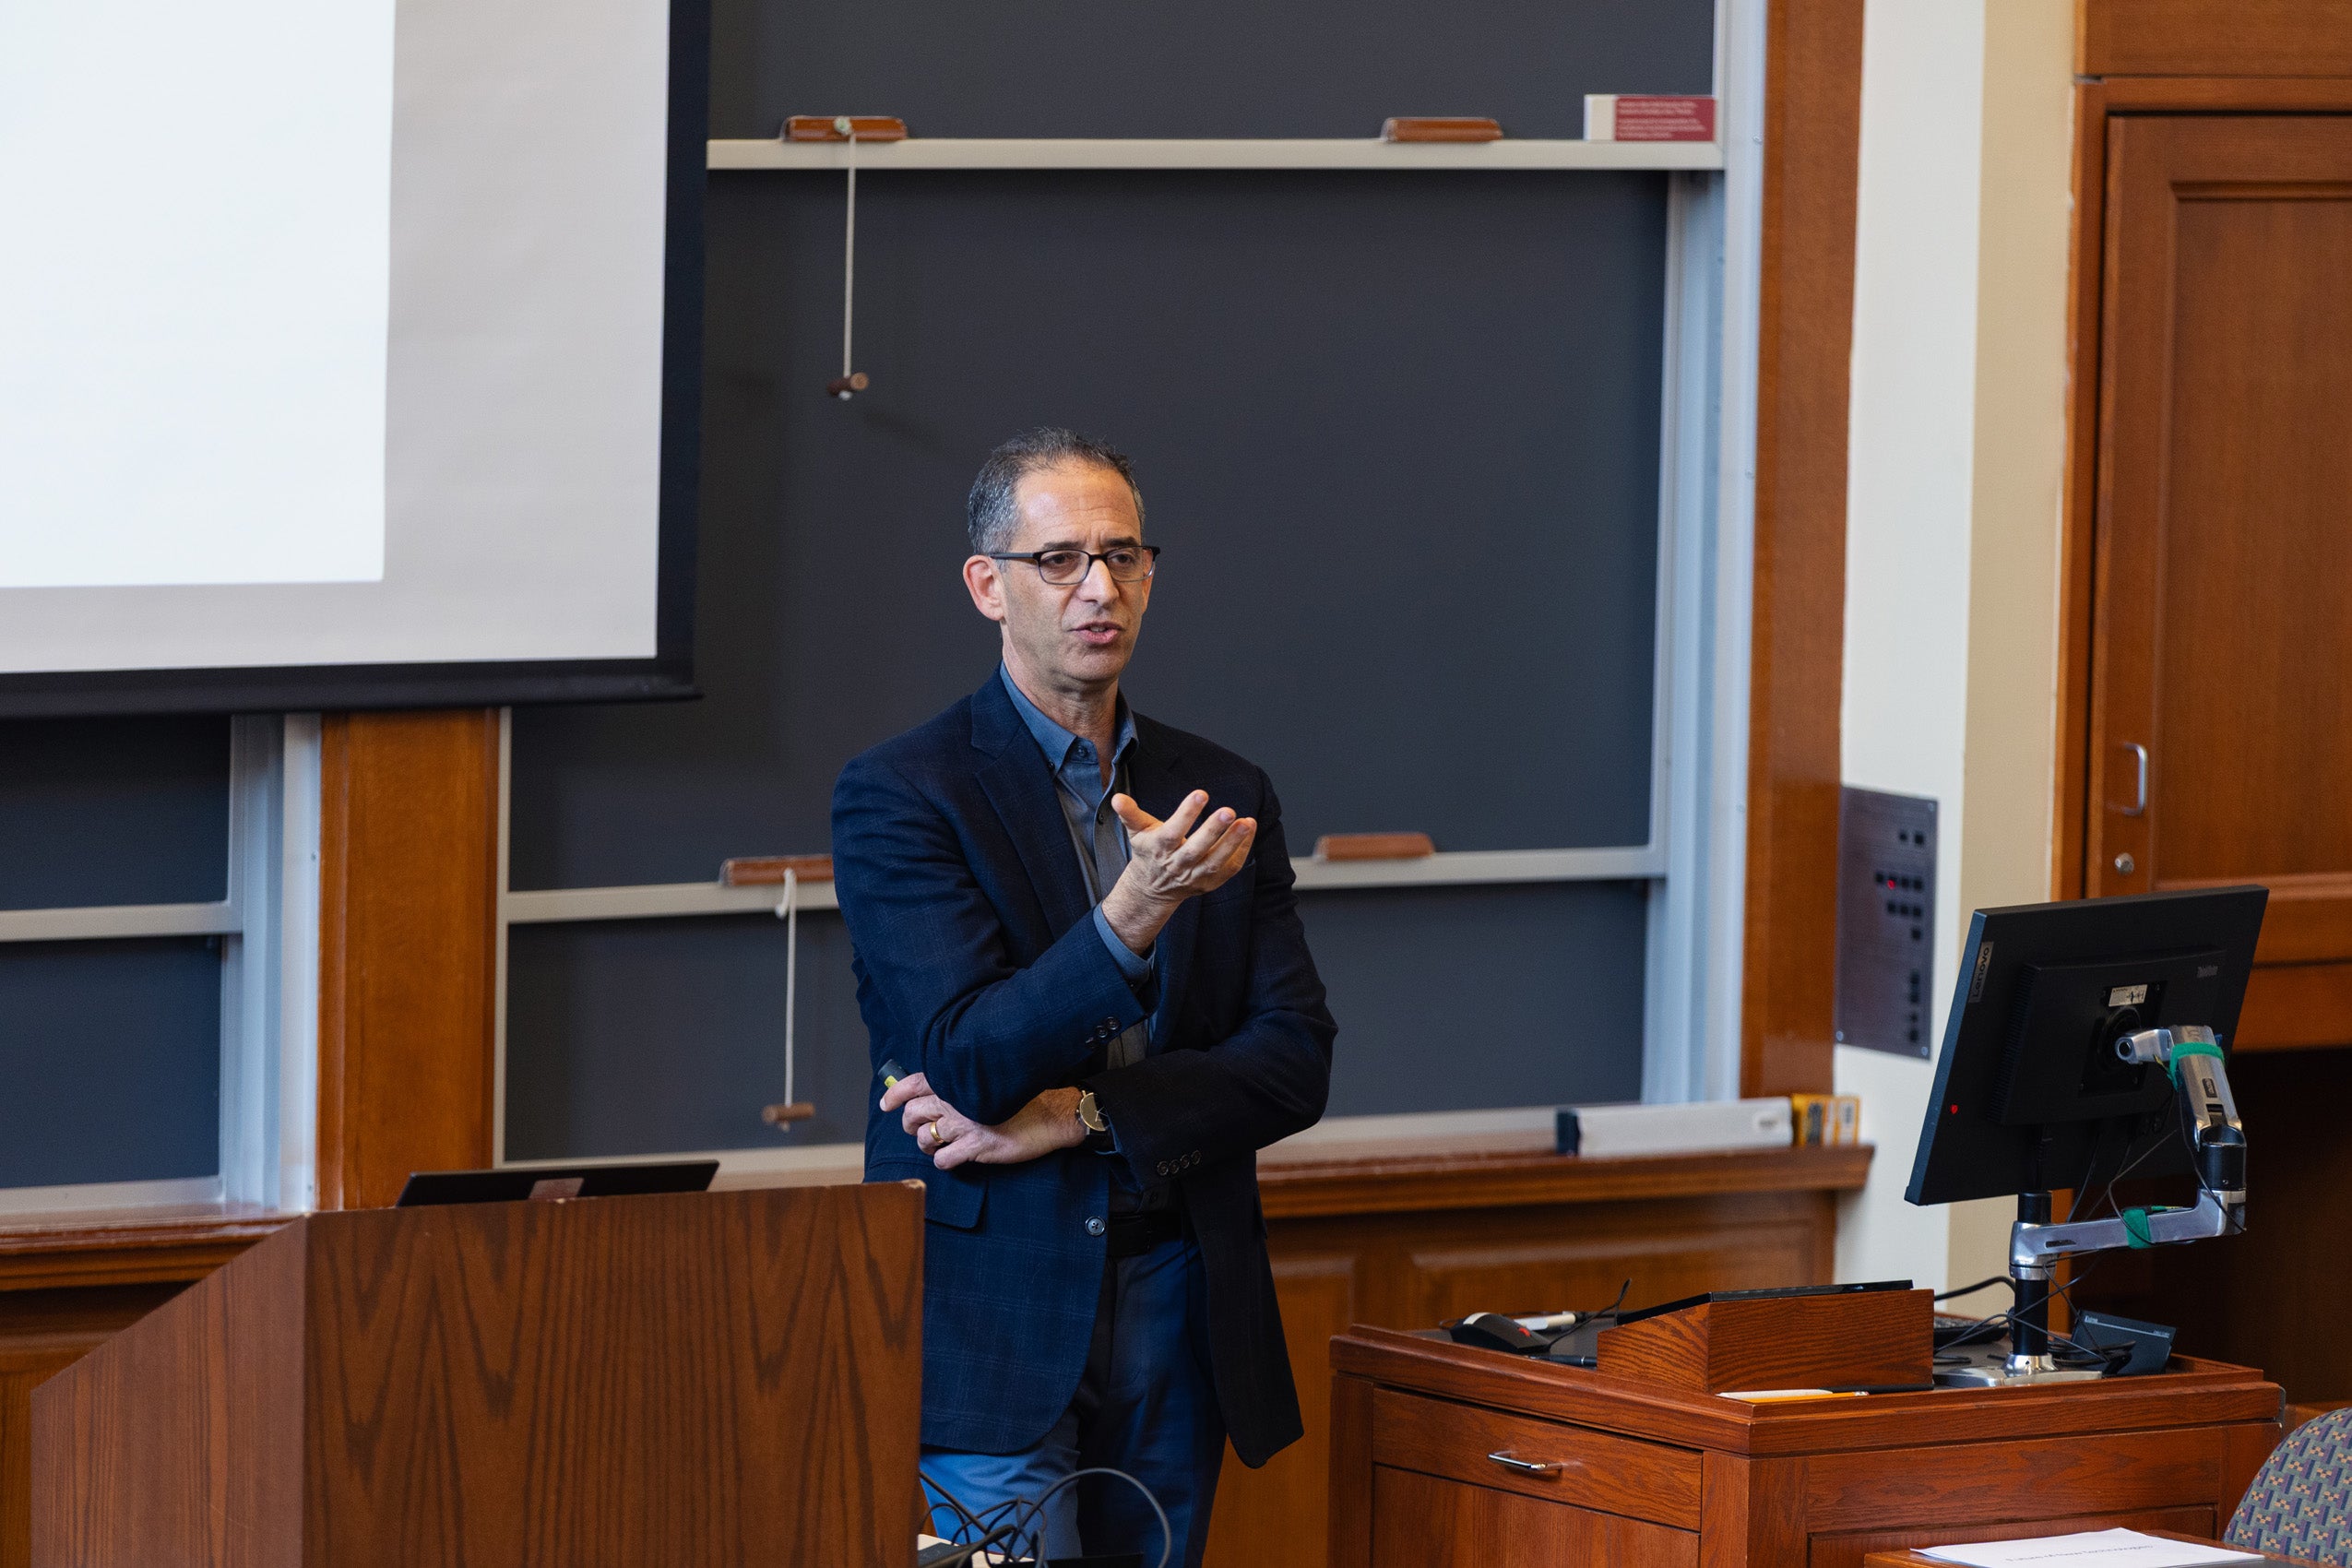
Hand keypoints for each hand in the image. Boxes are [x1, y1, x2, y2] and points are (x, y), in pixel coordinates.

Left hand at [881, 1072, 1083, 1169]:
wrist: (1050, 1114)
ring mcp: (965, 1123)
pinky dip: (944, 1161)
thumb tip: (932, 1094)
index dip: (895, 1095)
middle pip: (912, 1115)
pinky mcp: (976, 1145)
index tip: (887, 1104)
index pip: (913, 1083)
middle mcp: (956, 1099)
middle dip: (910, 1126)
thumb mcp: (986, 1083)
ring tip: (940, 1144)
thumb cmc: (1020, 1097)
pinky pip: (943, 1159)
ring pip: (924, 1139)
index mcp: (956, 1079)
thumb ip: (960, 1085)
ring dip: (927, 1145)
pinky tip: (955, 1157)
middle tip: (919, 1130)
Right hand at [1100, 789, 1256, 952]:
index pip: (1173, 831)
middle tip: (1229, 811)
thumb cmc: (1148, 851)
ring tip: (1247, 822)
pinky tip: (1249, 829)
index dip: (1186, 814)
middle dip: (1213, 831)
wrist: (1153, 888)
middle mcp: (1178, 864)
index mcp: (1160, 848)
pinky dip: (1241, 851)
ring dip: (1233, 843)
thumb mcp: (1137, 831)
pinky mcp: (1210, 882)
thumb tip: (1117, 797)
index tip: (1201, 793)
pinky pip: (1229, 868)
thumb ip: (1130, 813)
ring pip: (1216, 862)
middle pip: (1196, 849)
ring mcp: (1195, 876)